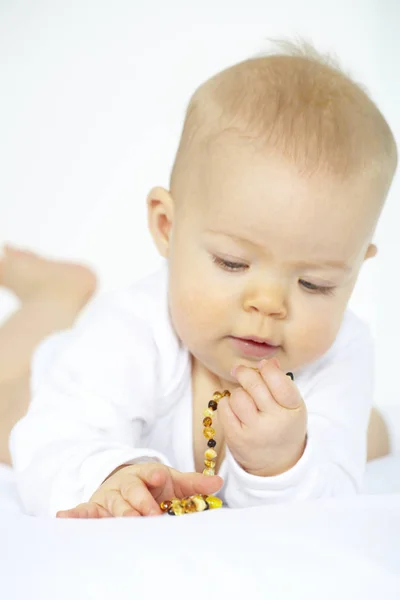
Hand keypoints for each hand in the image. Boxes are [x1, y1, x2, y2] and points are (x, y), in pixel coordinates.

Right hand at [56, 462, 222, 517]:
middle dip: (138, 505)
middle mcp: (125, 485)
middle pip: (131, 495)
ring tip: (121, 520)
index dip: (153, 477)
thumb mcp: (172, 481)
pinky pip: (84, 512)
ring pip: (111, 506)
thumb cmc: (152, 485)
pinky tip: (64, 517)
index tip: (158, 479)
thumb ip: (193, 484)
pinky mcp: (95, 509)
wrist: (125, 481)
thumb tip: (219, 483)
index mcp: (145, 475)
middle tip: (149, 515)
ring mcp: (109, 497)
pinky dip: (75, 514)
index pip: (149, 475)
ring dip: (115, 512)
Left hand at [218, 358, 306, 476]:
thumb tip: (268, 361)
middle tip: (242, 371)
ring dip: (238, 392)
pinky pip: (224, 408)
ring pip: (238, 395)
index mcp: (293, 410)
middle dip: (246, 373)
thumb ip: (281, 383)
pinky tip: (235, 409)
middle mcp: (275, 421)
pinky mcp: (236, 438)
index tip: (263, 365)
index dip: (268, 368)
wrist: (277, 465)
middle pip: (254, 385)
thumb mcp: (292, 406)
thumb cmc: (283, 426)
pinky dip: (227, 404)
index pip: (279, 381)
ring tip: (244, 399)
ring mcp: (254, 431)